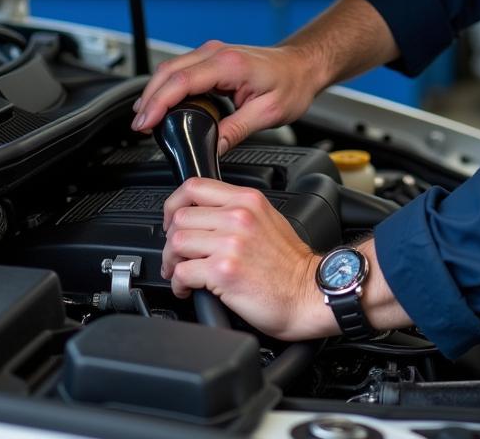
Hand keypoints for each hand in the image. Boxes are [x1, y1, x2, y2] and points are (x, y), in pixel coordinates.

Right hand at [131, 41, 320, 152]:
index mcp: (229, 64)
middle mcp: (218, 53)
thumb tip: (212, 147)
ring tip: (145, 119)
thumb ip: (237, 130)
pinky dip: (167, 86)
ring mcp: (214, 53)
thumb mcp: (268, 113)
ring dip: (155, 92)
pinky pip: (182, 69)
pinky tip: (163, 104)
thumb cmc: (292, 83)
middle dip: (148, 98)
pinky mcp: (213, 58)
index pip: (182, 81)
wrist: (304, 65)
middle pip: (168, 71)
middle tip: (139, 126)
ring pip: (171, 68)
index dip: (158, 103)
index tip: (145, 122)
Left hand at [160, 178, 330, 340]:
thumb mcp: (269, 219)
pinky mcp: (223, 271)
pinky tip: (188, 289)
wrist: (308, 293)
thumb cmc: (291, 265)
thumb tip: (206, 217)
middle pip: (180, 217)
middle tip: (176, 255)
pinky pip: (182, 273)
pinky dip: (178, 284)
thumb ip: (238, 211)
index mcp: (247, 200)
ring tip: (180, 272)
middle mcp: (238, 217)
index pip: (194, 187)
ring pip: (176, 243)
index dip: (175, 204)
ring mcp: (230, 243)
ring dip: (172, 262)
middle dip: (170, 240)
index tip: (173, 220)